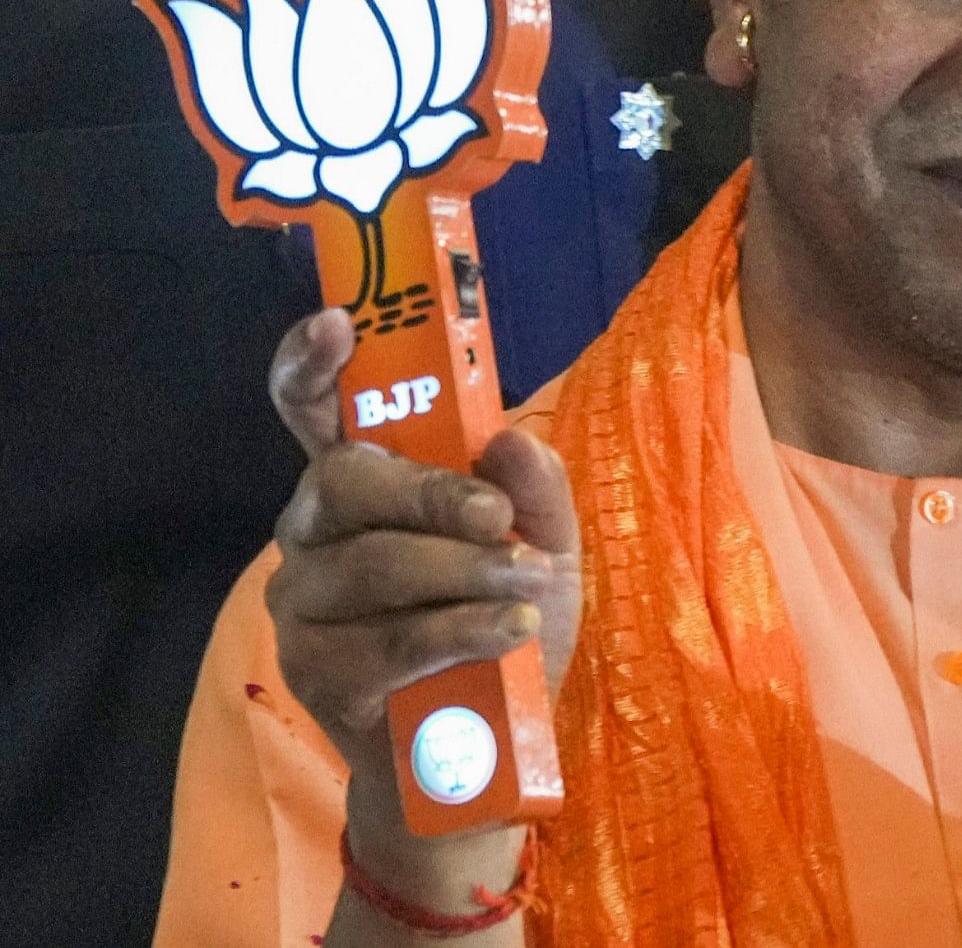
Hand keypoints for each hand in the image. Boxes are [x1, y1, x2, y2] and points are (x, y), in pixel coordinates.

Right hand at [261, 309, 573, 900]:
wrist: (486, 752)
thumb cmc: (505, 625)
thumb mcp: (546, 547)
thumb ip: (534, 490)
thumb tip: (509, 439)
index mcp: (364, 487)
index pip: (315, 412)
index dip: (311, 364)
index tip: (334, 323)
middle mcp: (314, 534)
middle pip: (345, 481)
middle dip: (432, 494)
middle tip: (496, 521)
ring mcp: (303, 605)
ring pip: (372, 565)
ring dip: (464, 574)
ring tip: (524, 591)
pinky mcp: (314, 674)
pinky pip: (387, 639)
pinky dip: (460, 630)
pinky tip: (507, 634)